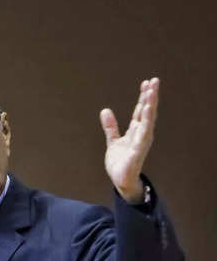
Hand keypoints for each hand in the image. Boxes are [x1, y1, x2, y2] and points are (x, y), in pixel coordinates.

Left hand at [100, 77, 158, 203]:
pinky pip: (143, 133)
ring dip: (150, 105)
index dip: (144, 97)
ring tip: (152, 91)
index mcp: (135, 131)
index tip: (147, 83)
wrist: (120, 180)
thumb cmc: (121, 161)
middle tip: (154, 80)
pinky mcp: (138, 150)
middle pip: (147, 111)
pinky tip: (146, 110)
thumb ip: (111, 126)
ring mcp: (141, 141)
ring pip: (147, 120)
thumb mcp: (113, 141)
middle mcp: (141, 134)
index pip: (141, 110)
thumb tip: (105, 110)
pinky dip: (145, 121)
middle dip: (151, 96)